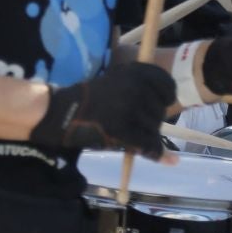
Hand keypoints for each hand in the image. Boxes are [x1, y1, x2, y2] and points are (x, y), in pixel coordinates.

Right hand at [30, 64, 175, 159]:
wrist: (58, 113)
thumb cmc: (87, 99)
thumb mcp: (114, 82)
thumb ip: (140, 88)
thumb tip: (173, 103)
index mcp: (133, 72)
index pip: (167, 85)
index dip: (166, 98)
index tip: (161, 103)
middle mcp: (134, 87)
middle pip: (160, 111)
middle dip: (151, 121)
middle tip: (133, 123)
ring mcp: (128, 108)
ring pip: (154, 130)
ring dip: (147, 136)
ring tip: (129, 135)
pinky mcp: (122, 129)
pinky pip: (149, 145)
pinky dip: (157, 154)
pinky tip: (168, 160)